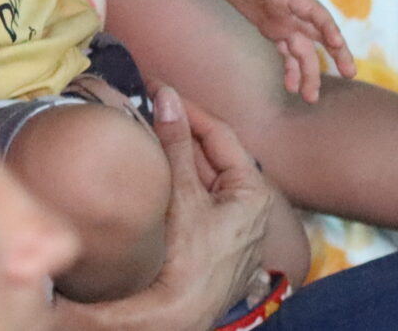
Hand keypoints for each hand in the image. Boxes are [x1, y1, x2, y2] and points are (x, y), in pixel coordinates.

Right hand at [152, 86, 274, 318]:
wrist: (184, 313)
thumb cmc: (193, 259)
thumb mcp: (184, 195)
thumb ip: (177, 144)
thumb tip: (166, 96)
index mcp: (254, 191)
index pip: (221, 133)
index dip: (189, 108)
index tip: (158, 88)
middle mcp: (249, 205)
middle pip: (211, 154)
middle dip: (179, 131)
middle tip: (145, 106)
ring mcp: (232, 222)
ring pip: (201, 175)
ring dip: (174, 154)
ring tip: (143, 132)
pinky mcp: (213, 236)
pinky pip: (195, 195)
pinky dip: (175, 177)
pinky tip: (152, 169)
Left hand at [205, 0, 355, 99]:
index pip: (314, 11)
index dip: (326, 26)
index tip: (337, 43)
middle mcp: (291, 10)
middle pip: (320, 34)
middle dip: (337, 53)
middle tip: (350, 73)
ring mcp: (283, 20)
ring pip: (304, 50)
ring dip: (309, 72)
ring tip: (310, 98)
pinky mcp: (272, 28)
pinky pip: (287, 53)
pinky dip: (291, 70)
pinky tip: (292, 89)